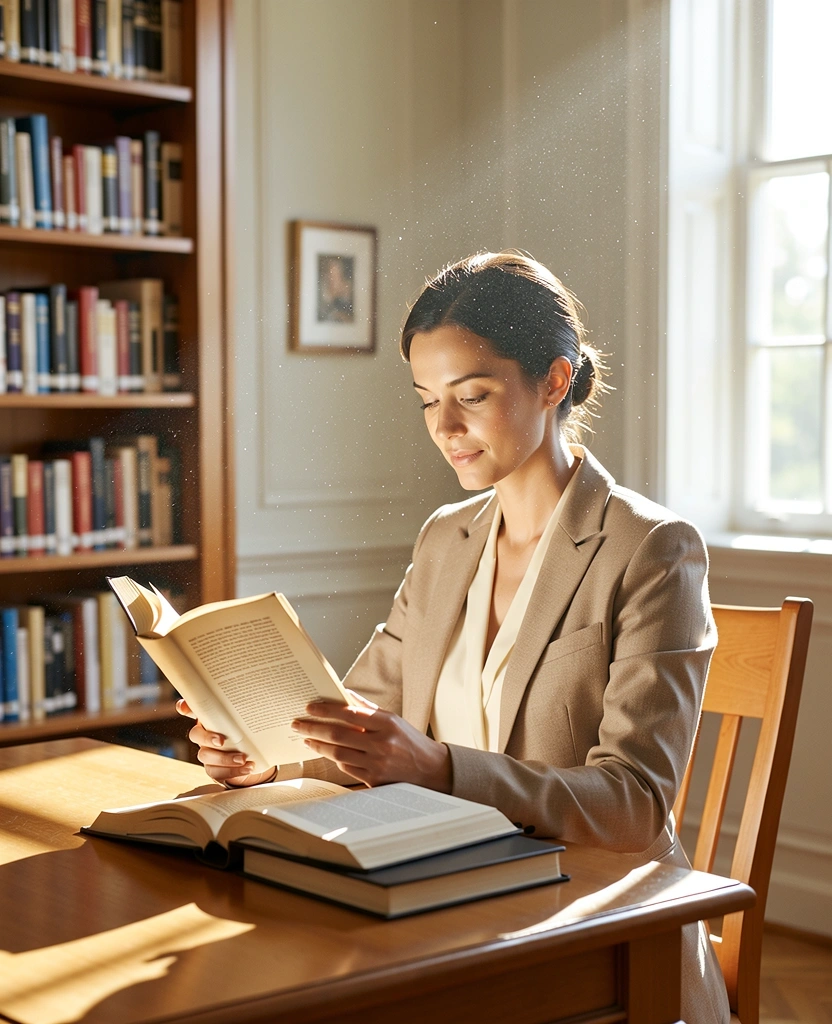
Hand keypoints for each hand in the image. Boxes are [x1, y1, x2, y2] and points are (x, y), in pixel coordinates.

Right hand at [175, 699, 276, 786]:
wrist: (257, 760)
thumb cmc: (252, 736)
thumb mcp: (252, 723)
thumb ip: (251, 714)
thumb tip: (267, 698)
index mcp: (212, 718)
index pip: (195, 710)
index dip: (186, 708)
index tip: (184, 706)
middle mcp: (205, 734)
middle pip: (196, 734)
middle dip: (208, 737)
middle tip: (222, 740)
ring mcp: (207, 752)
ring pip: (205, 754)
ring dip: (225, 757)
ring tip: (243, 759)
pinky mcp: (212, 769)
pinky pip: (216, 771)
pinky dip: (233, 770)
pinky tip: (247, 768)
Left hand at [291, 691, 451, 790]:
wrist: (431, 770)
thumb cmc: (409, 740)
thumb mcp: (393, 719)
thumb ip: (368, 708)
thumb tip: (345, 693)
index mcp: (387, 723)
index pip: (349, 713)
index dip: (326, 710)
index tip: (309, 707)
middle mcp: (382, 743)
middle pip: (338, 734)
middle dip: (314, 728)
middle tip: (298, 724)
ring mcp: (378, 764)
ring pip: (338, 753)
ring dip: (319, 745)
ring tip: (307, 738)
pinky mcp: (374, 780)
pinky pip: (347, 768)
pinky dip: (334, 759)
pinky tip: (327, 752)